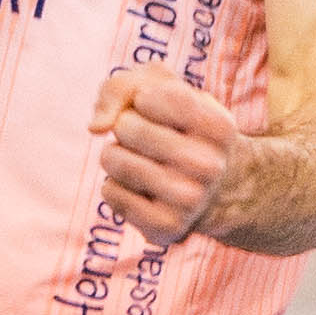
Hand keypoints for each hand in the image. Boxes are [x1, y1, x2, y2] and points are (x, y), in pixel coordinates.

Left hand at [93, 66, 252, 243]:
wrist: (215, 190)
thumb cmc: (178, 128)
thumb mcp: (164, 90)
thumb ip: (122, 87)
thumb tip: (96, 126)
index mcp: (218, 126)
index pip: (149, 96)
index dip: (140, 97)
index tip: (154, 107)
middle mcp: (209, 165)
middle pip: (126, 127)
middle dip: (124, 125)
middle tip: (144, 137)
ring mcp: (190, 200)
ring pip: (113, 160)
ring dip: (113, 155)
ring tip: (137, 160)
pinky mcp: (167, 227)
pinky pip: (110, 192)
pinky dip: (113, 185)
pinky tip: (136, 188)